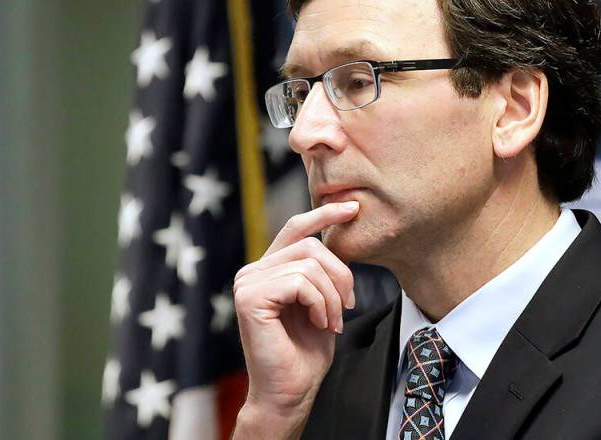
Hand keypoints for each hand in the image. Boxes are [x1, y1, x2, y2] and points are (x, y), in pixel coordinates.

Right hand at [232, 201, 358, 436]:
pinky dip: (320, 303)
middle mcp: (253, 271)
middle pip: (311, 245)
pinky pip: (300, 282)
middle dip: (340, 274)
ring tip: (331, 321)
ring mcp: (248, 282)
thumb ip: (321, 270)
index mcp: (268, 269)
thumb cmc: (306, 352)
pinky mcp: (249, 297)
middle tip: (346, 306)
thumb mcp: (321, 301)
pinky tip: (319, 323)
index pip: (297, 228)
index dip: (325, 214)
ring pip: (309, 264)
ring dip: (332, 296)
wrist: (291, 392)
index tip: (353, 207)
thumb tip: (338, 235)